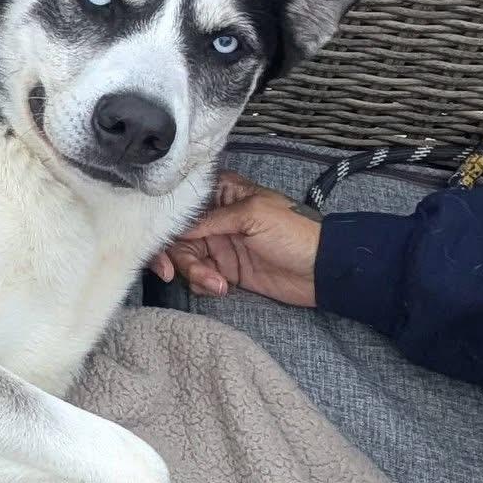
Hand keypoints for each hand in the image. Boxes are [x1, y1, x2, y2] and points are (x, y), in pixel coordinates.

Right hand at [150, 171, 321, 307]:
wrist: (321, 270)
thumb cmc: (294, 232)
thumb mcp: (253, 214)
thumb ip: (212, 219)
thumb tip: (178, 228)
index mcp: (222, 195)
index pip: (181, 206)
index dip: (166, 224)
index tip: (161, 243)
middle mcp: (215, 219)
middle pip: (177, 237)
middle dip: (179, 258)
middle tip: (183, 274)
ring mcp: (219, 245)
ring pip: (186, 260)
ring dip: (196, 275)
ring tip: (219, 284)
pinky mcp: (225, 270)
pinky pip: (199, 278)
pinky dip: (204, 285)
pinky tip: (222, 288)